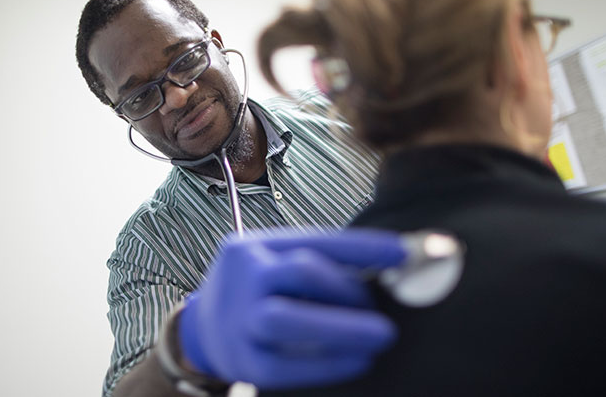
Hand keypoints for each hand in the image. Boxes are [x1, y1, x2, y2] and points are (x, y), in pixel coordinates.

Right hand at [179, 230, 405, 388]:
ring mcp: (237, 319)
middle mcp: (244, 276)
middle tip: (384, 310)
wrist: (202, 331)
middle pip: (300, 272)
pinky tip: (358, 361)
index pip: (316, 239)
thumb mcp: (276, 264)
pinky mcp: (242, 360)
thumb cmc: (257, 293)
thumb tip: (388, 270)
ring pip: (286, 319)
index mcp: (258, 245)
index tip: (404, 253)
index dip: (363, 246)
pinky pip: (284, 365)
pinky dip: (328, 365)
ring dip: (342, 327)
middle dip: (350, 290)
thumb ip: (321, 265)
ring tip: (381, 335)